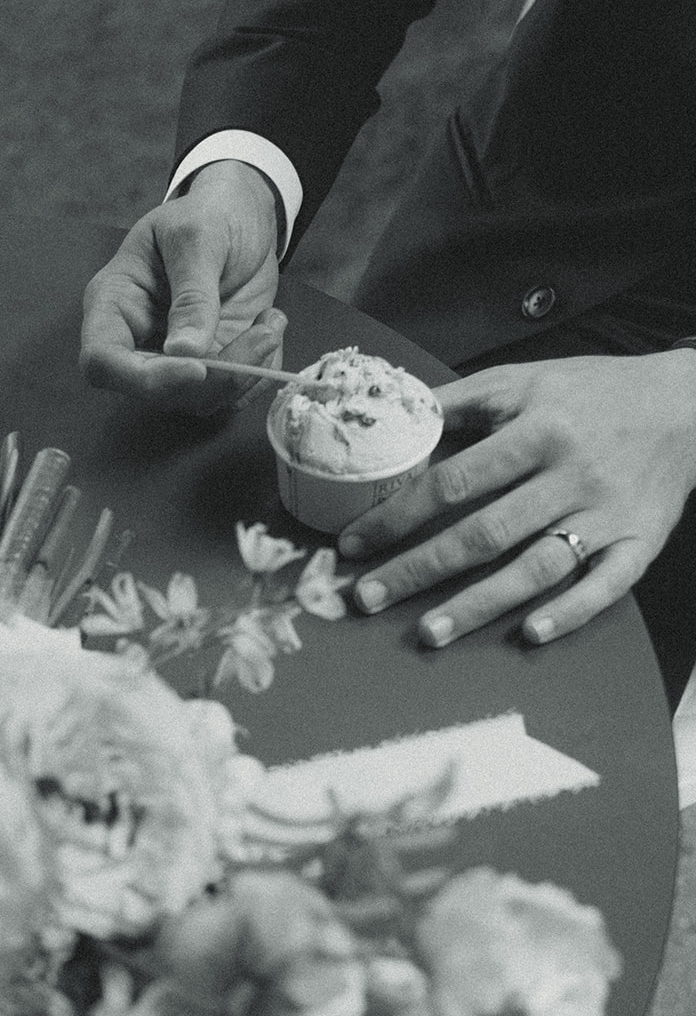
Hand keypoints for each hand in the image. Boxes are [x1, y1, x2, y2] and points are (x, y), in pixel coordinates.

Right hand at [80, 159, 283, 410]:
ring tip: (271, 321)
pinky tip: (269, 328)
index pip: (101, 361)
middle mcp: (136, 341)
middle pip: (154, 392)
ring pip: (197, 401)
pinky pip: (231, 396)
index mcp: (114, 304)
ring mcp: (172, 359)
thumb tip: (184, 353)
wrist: (242, 216)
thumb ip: (192, 294)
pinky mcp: (209, 367)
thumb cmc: (209, 214)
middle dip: (214, 377)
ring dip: (245, 372)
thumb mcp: (199, 237)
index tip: (197, 367)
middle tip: (262, 334)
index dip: (143, 378)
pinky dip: (259, 373)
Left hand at [339, 350, 695, 647]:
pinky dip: (571, 612)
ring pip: (536, 567)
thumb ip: (457, 402)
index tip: (354, 544)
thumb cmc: (588, 393)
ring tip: (429, 632)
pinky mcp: (640, 541)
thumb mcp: (521, 381)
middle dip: (419, 570)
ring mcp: (608, 512)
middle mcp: (571, 474)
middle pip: (484, 532)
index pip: (454, 480)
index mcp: (538, 429)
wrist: (687, 402)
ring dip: (480, 604)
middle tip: (367, 599)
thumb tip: (390, 425)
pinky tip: (530, 634)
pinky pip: (607, 585)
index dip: (398, 515)